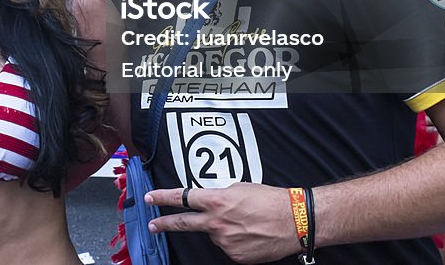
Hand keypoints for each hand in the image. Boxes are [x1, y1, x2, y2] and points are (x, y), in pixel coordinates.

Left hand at [145, 183, 301, 263]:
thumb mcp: (239, 188)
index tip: (150, 198)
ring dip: (222, 229)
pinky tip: (249, 234)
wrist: (294, 221)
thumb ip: (219, 196)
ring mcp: (225, 242)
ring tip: (245, 223)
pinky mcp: (235, 256)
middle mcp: (216, 223)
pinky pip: (228, 247)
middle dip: (164, 223)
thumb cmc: (270, 200)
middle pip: (183, 223)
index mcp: (215, 201)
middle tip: (153, 224)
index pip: (181, 198)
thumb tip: (211, 203)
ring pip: (214, 234)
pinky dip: (235, 241)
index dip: (162, 197)